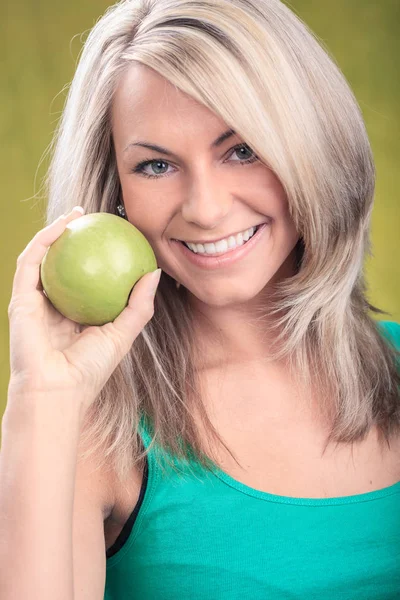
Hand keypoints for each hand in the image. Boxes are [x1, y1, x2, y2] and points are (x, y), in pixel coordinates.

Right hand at [7, 207, 160, 414]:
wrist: (57, 391)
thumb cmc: (91, 370)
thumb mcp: (123, 333)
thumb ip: (139, 305)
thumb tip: (155, 272)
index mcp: (74, 316)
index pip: (86, 280)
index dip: (98, 257)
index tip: (114, 237)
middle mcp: (53, 307)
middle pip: (64, 265)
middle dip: (76, 239)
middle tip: (94, 218)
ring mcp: (34, 302)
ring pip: (43, 258)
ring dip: (57, 231)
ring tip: (77, 213)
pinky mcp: (20, 299)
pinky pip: (31, 262)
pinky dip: (44, 240)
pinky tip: (62, 225)